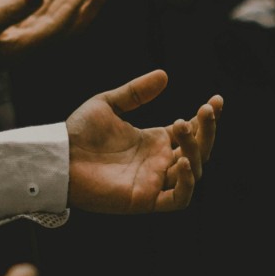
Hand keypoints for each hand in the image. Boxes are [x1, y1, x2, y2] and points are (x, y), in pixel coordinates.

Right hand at [0, 0, 118, 55]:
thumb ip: (11, 11)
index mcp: (27, 47)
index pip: (59, 27)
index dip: (75, 7)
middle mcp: (30, 42)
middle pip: (67, 23)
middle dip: (88, 4)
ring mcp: (20, 33)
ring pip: (53, 14)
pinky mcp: (9, 25)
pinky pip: (35, 8)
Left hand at [66, 70, 222, 212]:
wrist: (59, 156)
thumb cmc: (79, 132)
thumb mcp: (109, 104)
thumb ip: (136, 93)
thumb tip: (164, 75)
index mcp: (154, 141)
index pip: (192, 131)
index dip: (207, 118)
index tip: (215, 100)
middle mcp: (158, 162)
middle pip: (199, 150)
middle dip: (207, 130)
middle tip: (203, 111)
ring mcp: (154, 181)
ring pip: (193, 171)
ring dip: (196, 150)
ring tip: (182, 128)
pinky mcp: (145, 200)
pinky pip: (178, 199)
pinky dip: (188, 183)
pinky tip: (183, 160)